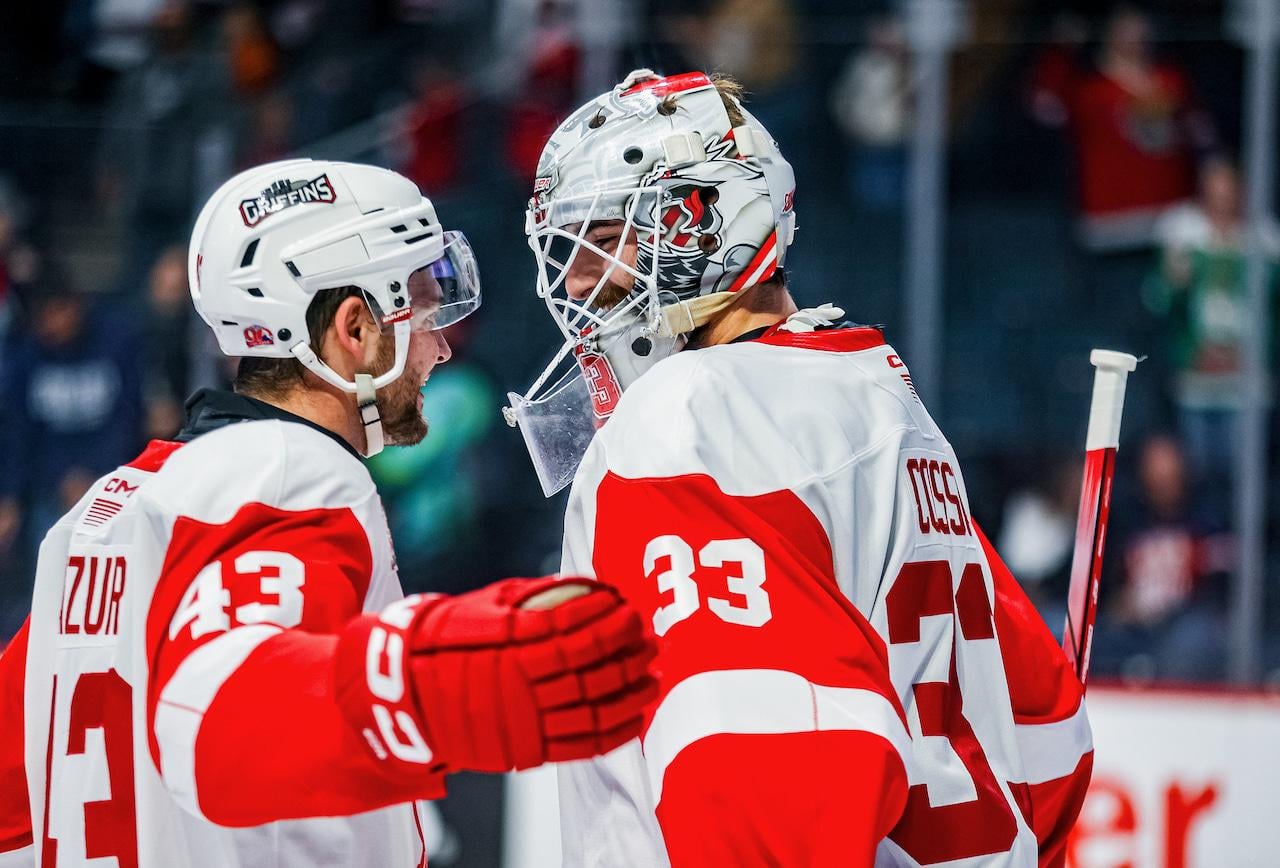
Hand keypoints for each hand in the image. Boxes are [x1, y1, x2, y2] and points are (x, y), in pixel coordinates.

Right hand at [338, 577, 657, 773]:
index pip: (573, 631)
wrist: (403, 693)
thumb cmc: (445, 640)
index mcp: (510, 645)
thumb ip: (533, 597)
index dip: (607, 619)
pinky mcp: (525, 750)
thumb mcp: (484, 606)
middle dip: (628, 652)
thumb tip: (583, 585)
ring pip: (592, 710)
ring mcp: (523, 720)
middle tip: (650, 638)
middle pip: (590, 670)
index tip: (627, 606)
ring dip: (630, 693)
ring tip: (652, 676)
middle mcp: (520, 685)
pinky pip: (581, 745)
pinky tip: (636, 716)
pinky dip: (615, 732)